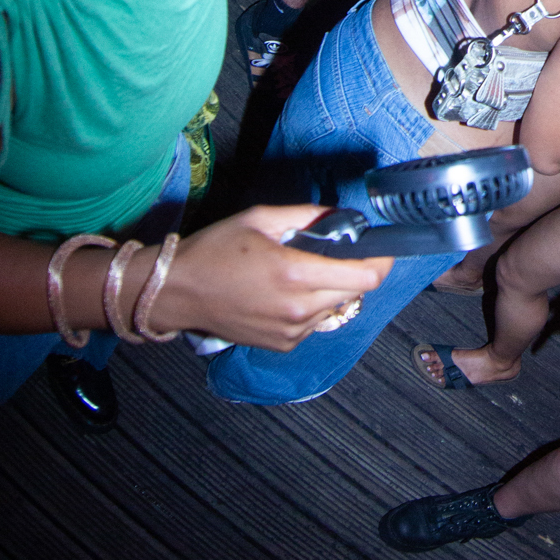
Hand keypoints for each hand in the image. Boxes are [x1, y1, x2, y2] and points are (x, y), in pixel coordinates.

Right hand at [151, 205, 390, 346]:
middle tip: (336, 253)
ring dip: (331, 289)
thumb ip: (307, 216)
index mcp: (296, 274)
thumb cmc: (215, 249)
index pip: (365, 276)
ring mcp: (292, 331)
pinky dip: (311, 306)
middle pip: (356, 292)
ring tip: (300, 272)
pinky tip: (285, 293)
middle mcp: (299, 308)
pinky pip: (314, 322)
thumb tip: (343, 216)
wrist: (177, 292)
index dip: (381, 261)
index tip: (381, 249)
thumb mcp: (261, 218)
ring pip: (335, 307)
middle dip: (355, 271)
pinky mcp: (282, 344)